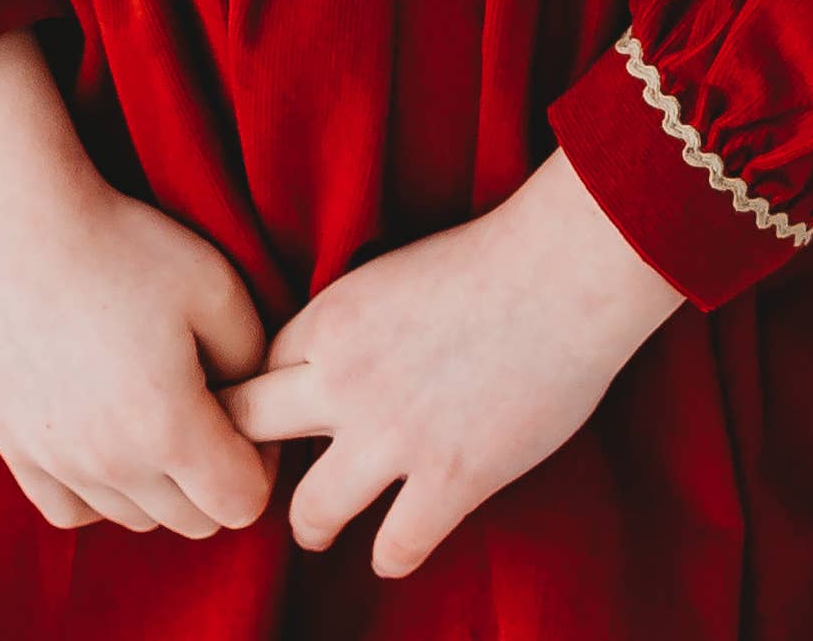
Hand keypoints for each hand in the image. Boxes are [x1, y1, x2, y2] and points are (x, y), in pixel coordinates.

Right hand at [0, 30, 273, 538]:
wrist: (21, 228)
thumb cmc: (127, 247)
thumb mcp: (219, 288)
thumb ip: (254, 362)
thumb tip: (255, 407)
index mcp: (169, 429)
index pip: (243, 504)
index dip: (262, 463)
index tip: (247, 411)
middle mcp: (111, 465)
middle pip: (192, 522)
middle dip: (215, 476)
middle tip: (206, 407)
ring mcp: (57, 463)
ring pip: (135, 519)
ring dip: (159, 483)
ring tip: (154, 407)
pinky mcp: (16, 449)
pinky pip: (72, 511)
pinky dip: (99, 490)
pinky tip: (106, 432)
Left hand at [216, 150, 680, 577]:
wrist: (566, 270)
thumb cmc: (492, 258)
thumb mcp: (390, 273)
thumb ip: (350, 325)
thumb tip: (324, 364)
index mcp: (332, 316)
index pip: (255, 371)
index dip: (259, 400)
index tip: (270, 422)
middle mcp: (346, 377)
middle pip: (248, 432)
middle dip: (245, 459)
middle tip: (260, 480)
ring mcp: (395, 434)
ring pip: (310, 511)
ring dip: (311, 525)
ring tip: (317, 528)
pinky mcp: (450, 478)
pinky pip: (393, 548)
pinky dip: (389, 554)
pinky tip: (394, 548)